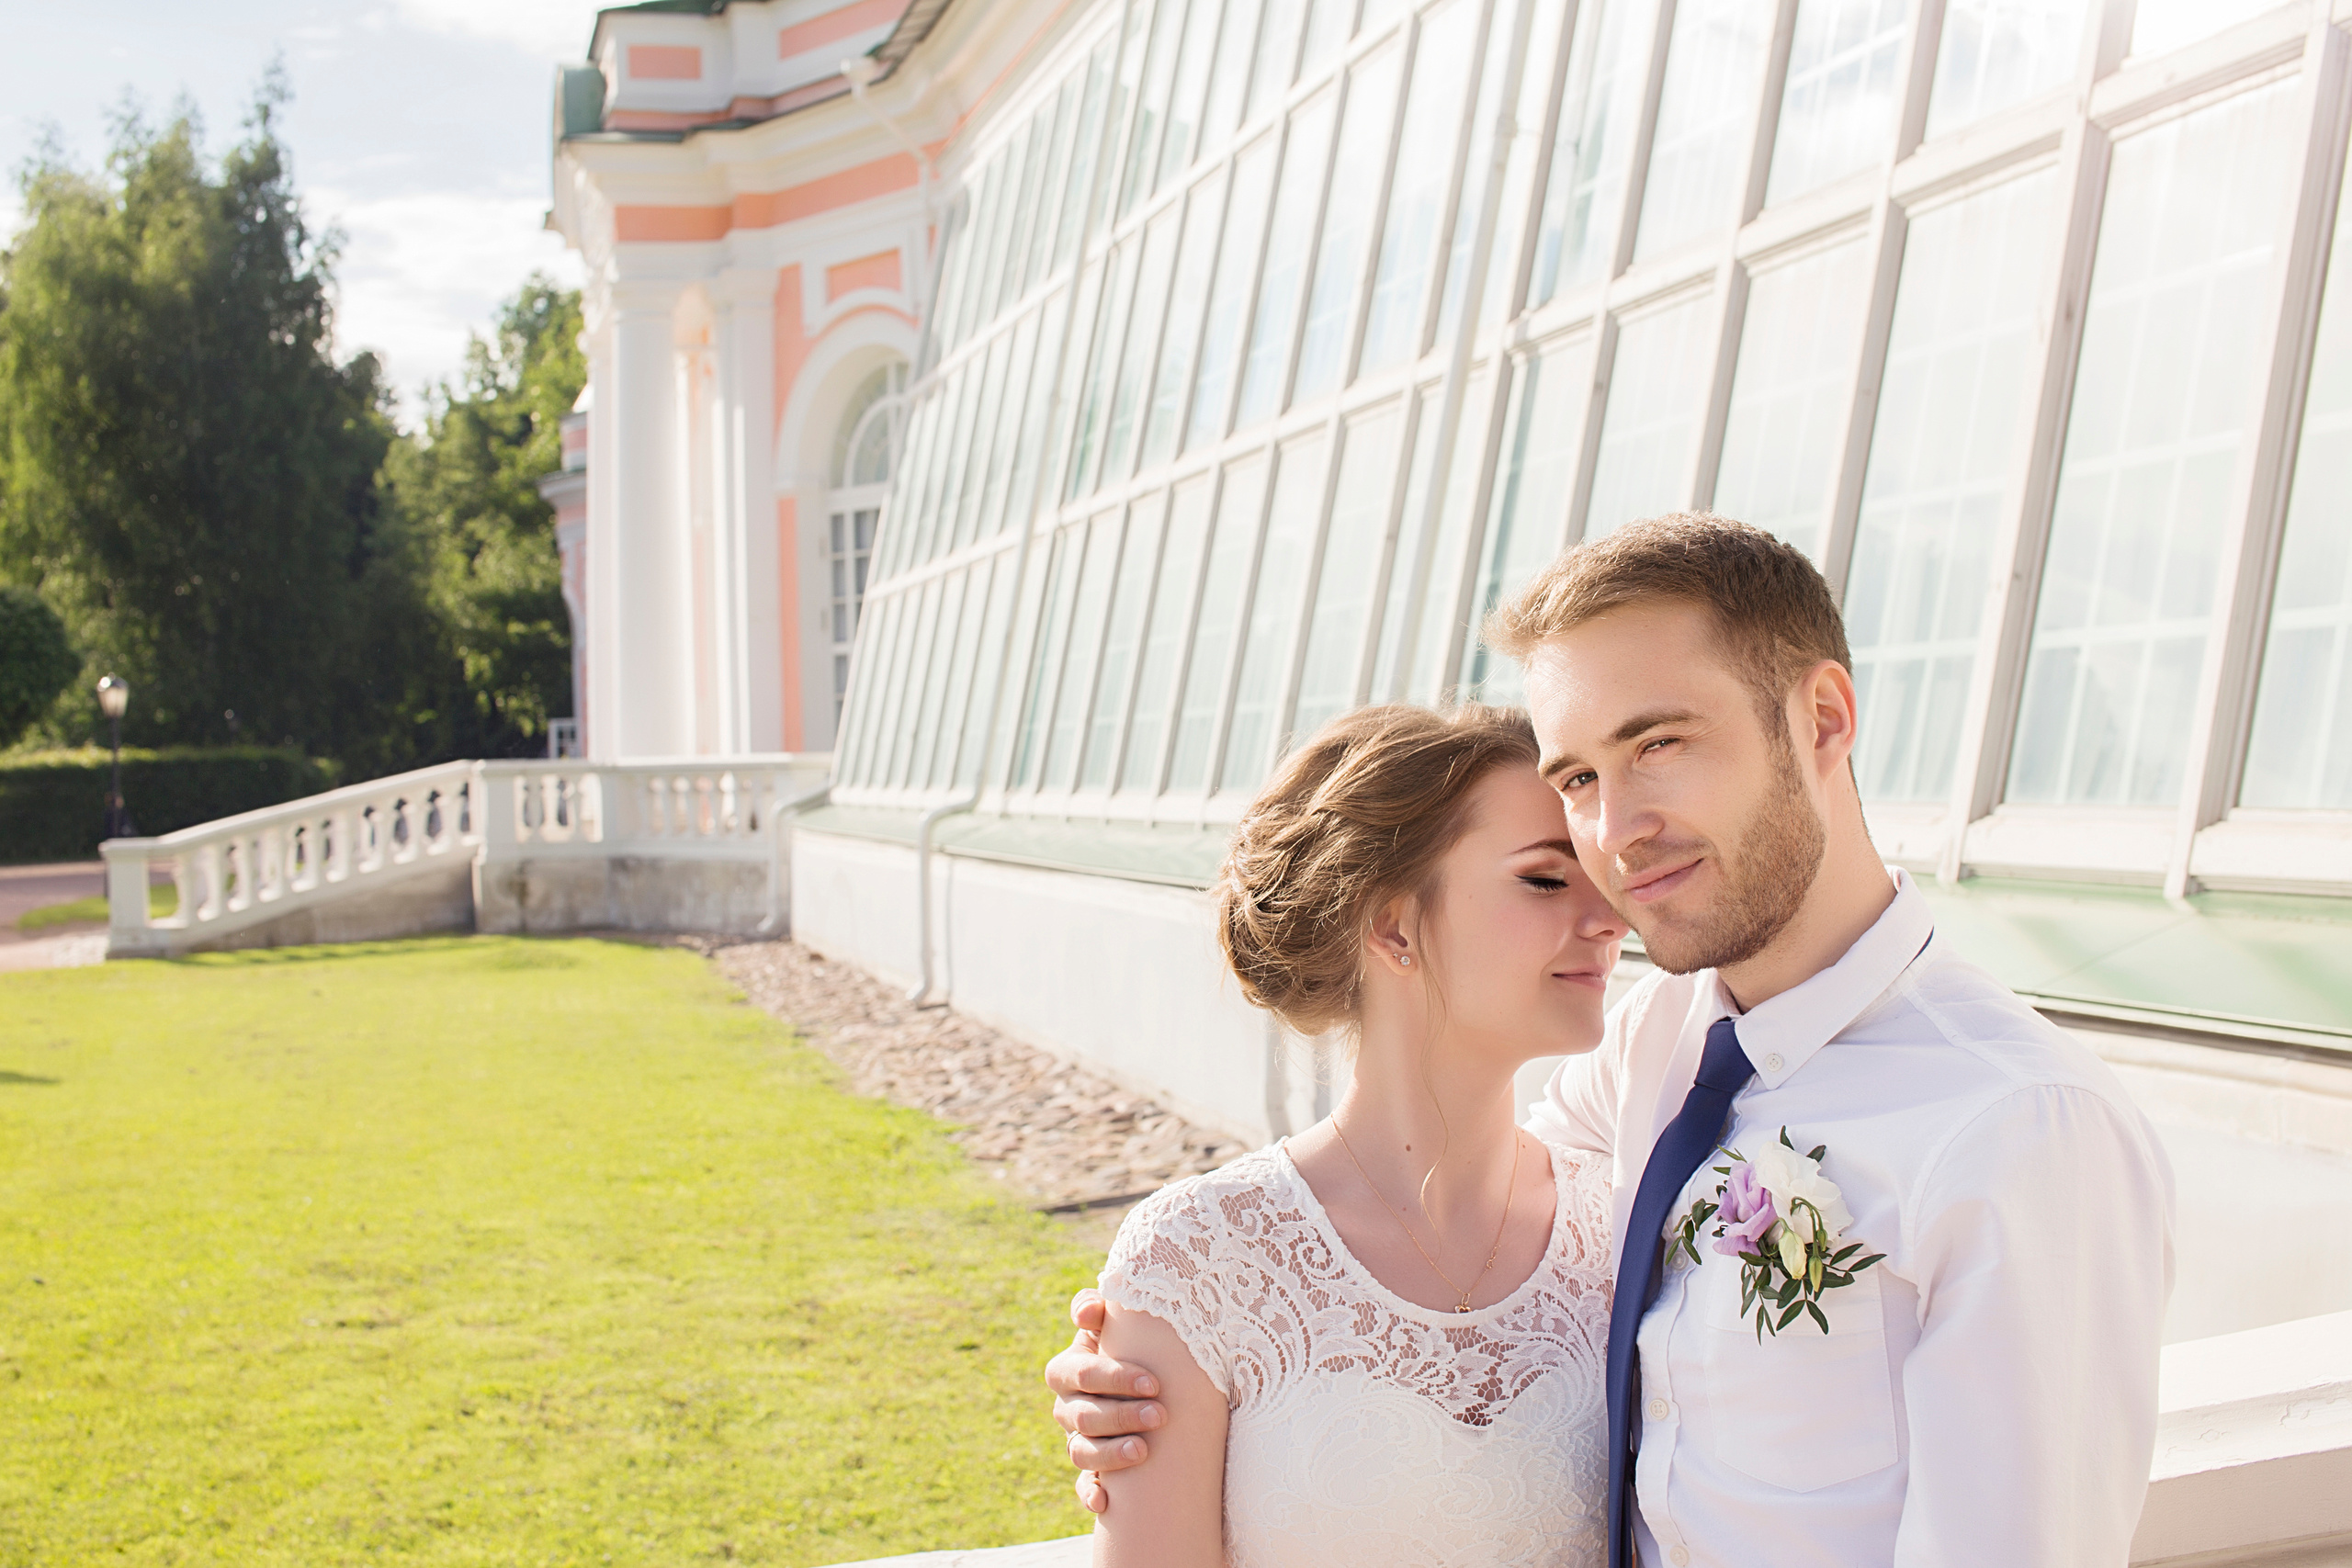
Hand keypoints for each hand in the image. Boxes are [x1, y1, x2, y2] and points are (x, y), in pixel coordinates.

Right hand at [1045, 1288, 1164, 1512]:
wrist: (1148, 1377)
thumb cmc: (1133, 1343)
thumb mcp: (1117, 1323)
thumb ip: (1098, 1307)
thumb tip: (1089, 1311)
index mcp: (1068, 1370)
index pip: (1082, 1374)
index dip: (1114, 1379)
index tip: (1153, 1383)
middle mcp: (1066, 1407)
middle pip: (1084, 1416)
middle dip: (1121, 1416)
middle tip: (1160, 1415)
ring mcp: (1076, 1439)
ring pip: (1081, 1452)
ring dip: (1109, 1454)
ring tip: (1143, 1451)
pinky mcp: (1092, 1468)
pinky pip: (1084, 1484)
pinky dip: (1090, 1493)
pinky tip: (1104, 1502)